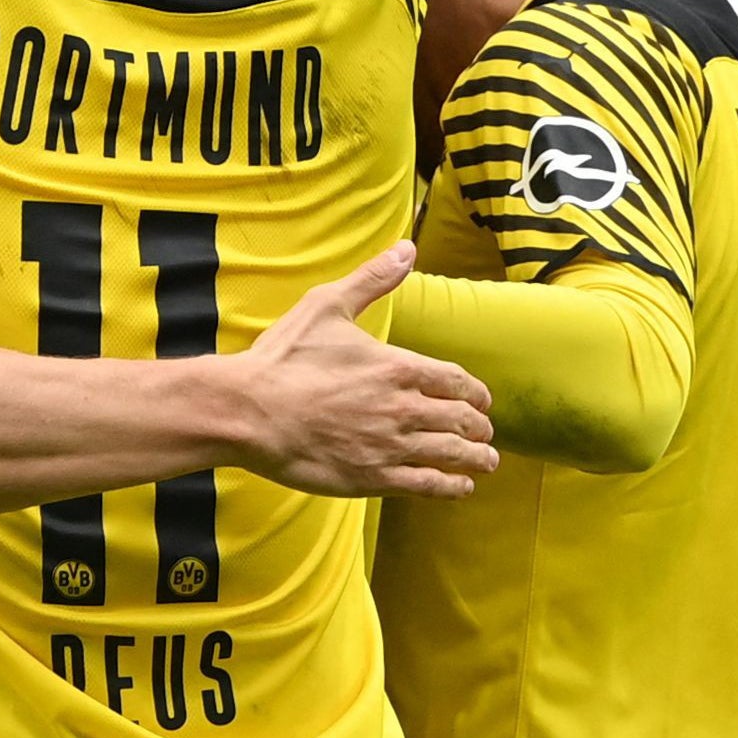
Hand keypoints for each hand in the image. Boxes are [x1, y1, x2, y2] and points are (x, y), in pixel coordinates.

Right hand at [226, 242, 499, 498]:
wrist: (251, 411)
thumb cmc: (284, 359)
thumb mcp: (327, 306)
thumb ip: (372, 279)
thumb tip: (406, 248)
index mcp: (397, 367)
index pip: (455, 381)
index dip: (474, 392)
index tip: (481, 400)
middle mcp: (403, 408)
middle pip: (460, 419)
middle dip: (479, 426)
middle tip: (486, 432)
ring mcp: (391, 445)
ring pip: (451, 454)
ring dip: (476, 458)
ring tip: (487, 461)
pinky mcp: (373, 478)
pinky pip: (427, 485)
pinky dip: (451, 487)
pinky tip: (460, 488)